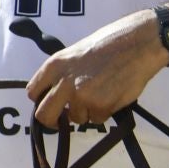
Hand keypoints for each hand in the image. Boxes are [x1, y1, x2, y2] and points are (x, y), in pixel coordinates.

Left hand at [27, 8, 167, 128]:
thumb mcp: (73, 54)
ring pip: (76, 119)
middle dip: (53, 122)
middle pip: (44, 115)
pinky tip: (112, 96)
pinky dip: (104, 113)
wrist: (136, 45)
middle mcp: (63, 82)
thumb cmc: (108, 46)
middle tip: (63, 121)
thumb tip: (55, 95)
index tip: (50, 104)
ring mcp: (81, 96)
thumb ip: (61, 74)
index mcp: (54, 66)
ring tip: (100, 95)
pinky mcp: (100, 106)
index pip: (32, 92)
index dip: (41, 101)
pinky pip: (97, 120)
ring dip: (87, 113)